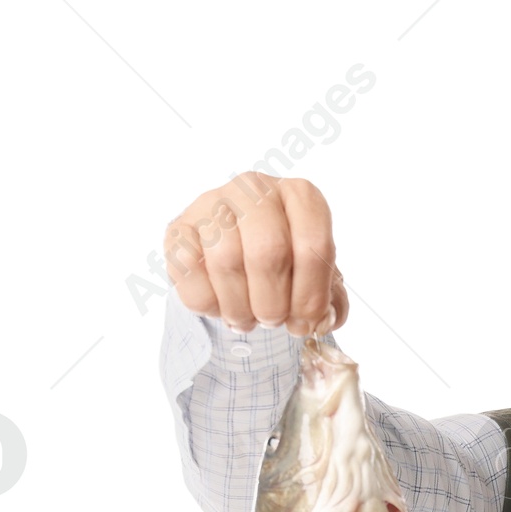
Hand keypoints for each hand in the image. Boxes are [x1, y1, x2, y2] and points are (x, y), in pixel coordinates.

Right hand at [162, 172, 346, 336]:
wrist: (238, 259)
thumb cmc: (287, 268)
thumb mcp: (319, 282)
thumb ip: (331, 304)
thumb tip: (321, 319)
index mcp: (300, 197)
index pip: (314, 246)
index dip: (311, 295)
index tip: (305, 322)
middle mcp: (255, 189)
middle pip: (268, 252)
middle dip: (273, 303)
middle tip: (272, 322)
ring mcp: (212, 202)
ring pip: (226, 262)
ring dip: (239, 307)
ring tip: (247, 319)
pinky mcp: (179, 226)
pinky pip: (188, 270)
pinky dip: (208, 303)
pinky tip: (220, 305)